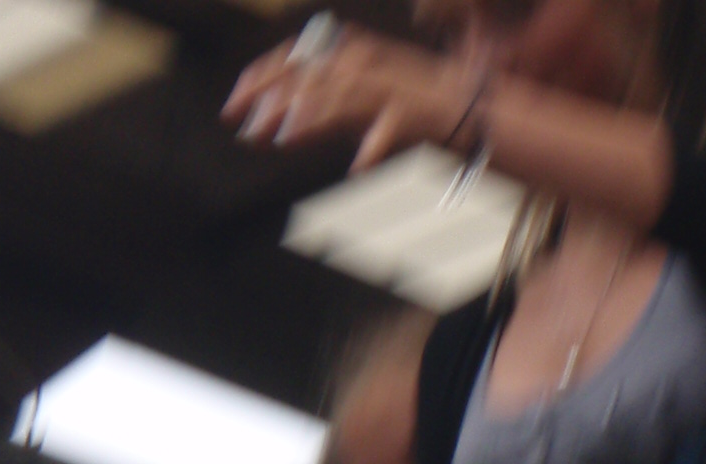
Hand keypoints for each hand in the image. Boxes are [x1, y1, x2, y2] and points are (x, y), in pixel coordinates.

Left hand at [226, 30, 474, 171]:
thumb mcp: (357, 104)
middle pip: (312, 75)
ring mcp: (393, 87)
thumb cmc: (409, 114)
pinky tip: (358, 166)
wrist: (473, 114)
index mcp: (352, 54)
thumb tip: (272, 125)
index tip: (232, 107)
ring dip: (312, 115)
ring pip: (344, 95)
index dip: (260, 80)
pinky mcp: (416, 114)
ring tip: (285, 137)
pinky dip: (374, 146)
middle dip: (275, 101)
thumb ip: (318, 109)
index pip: (296, 58)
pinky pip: (390, 128)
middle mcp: (369, 63)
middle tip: (249, 130)